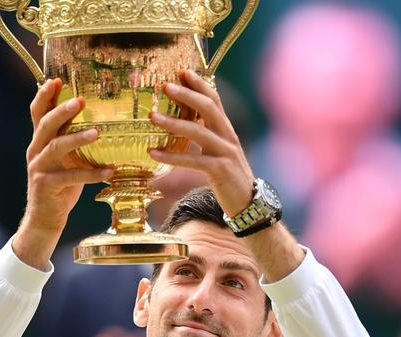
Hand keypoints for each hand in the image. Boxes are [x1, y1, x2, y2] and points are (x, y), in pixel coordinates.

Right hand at [13, 79, 112, 269]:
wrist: (45, 217)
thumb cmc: (60, 185)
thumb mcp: (65, 159)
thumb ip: (71, 141)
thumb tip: (97, 122)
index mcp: (39, 141)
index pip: (37, 113)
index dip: (44, 95)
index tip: (56, 79)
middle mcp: (36, 151)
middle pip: (45, 124)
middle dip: (62, 111)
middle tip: (80, 100)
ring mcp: (39, 168)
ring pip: (56, 147)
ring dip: (77, 138)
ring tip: (97, 133)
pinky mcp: (47, 185)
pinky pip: (71, 177)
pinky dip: (91, 173)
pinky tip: (109, 172)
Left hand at [148, 69, 254, 216]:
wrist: (248, 202)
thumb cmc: (228, 176)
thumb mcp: (219, 151)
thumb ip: (207, 135)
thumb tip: (186, 120)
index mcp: (226, 129)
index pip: (214, 99)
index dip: (200, 84)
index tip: (182, 71)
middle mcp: (228, 136)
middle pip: (208, 108)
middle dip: (186, 94)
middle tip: (165, 85)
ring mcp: (226, 152)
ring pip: (198, 131)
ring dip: (173, 122)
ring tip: (152, 117)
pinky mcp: (220, 170)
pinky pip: (192, 160)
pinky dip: (171, 156)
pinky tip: (153, 153)